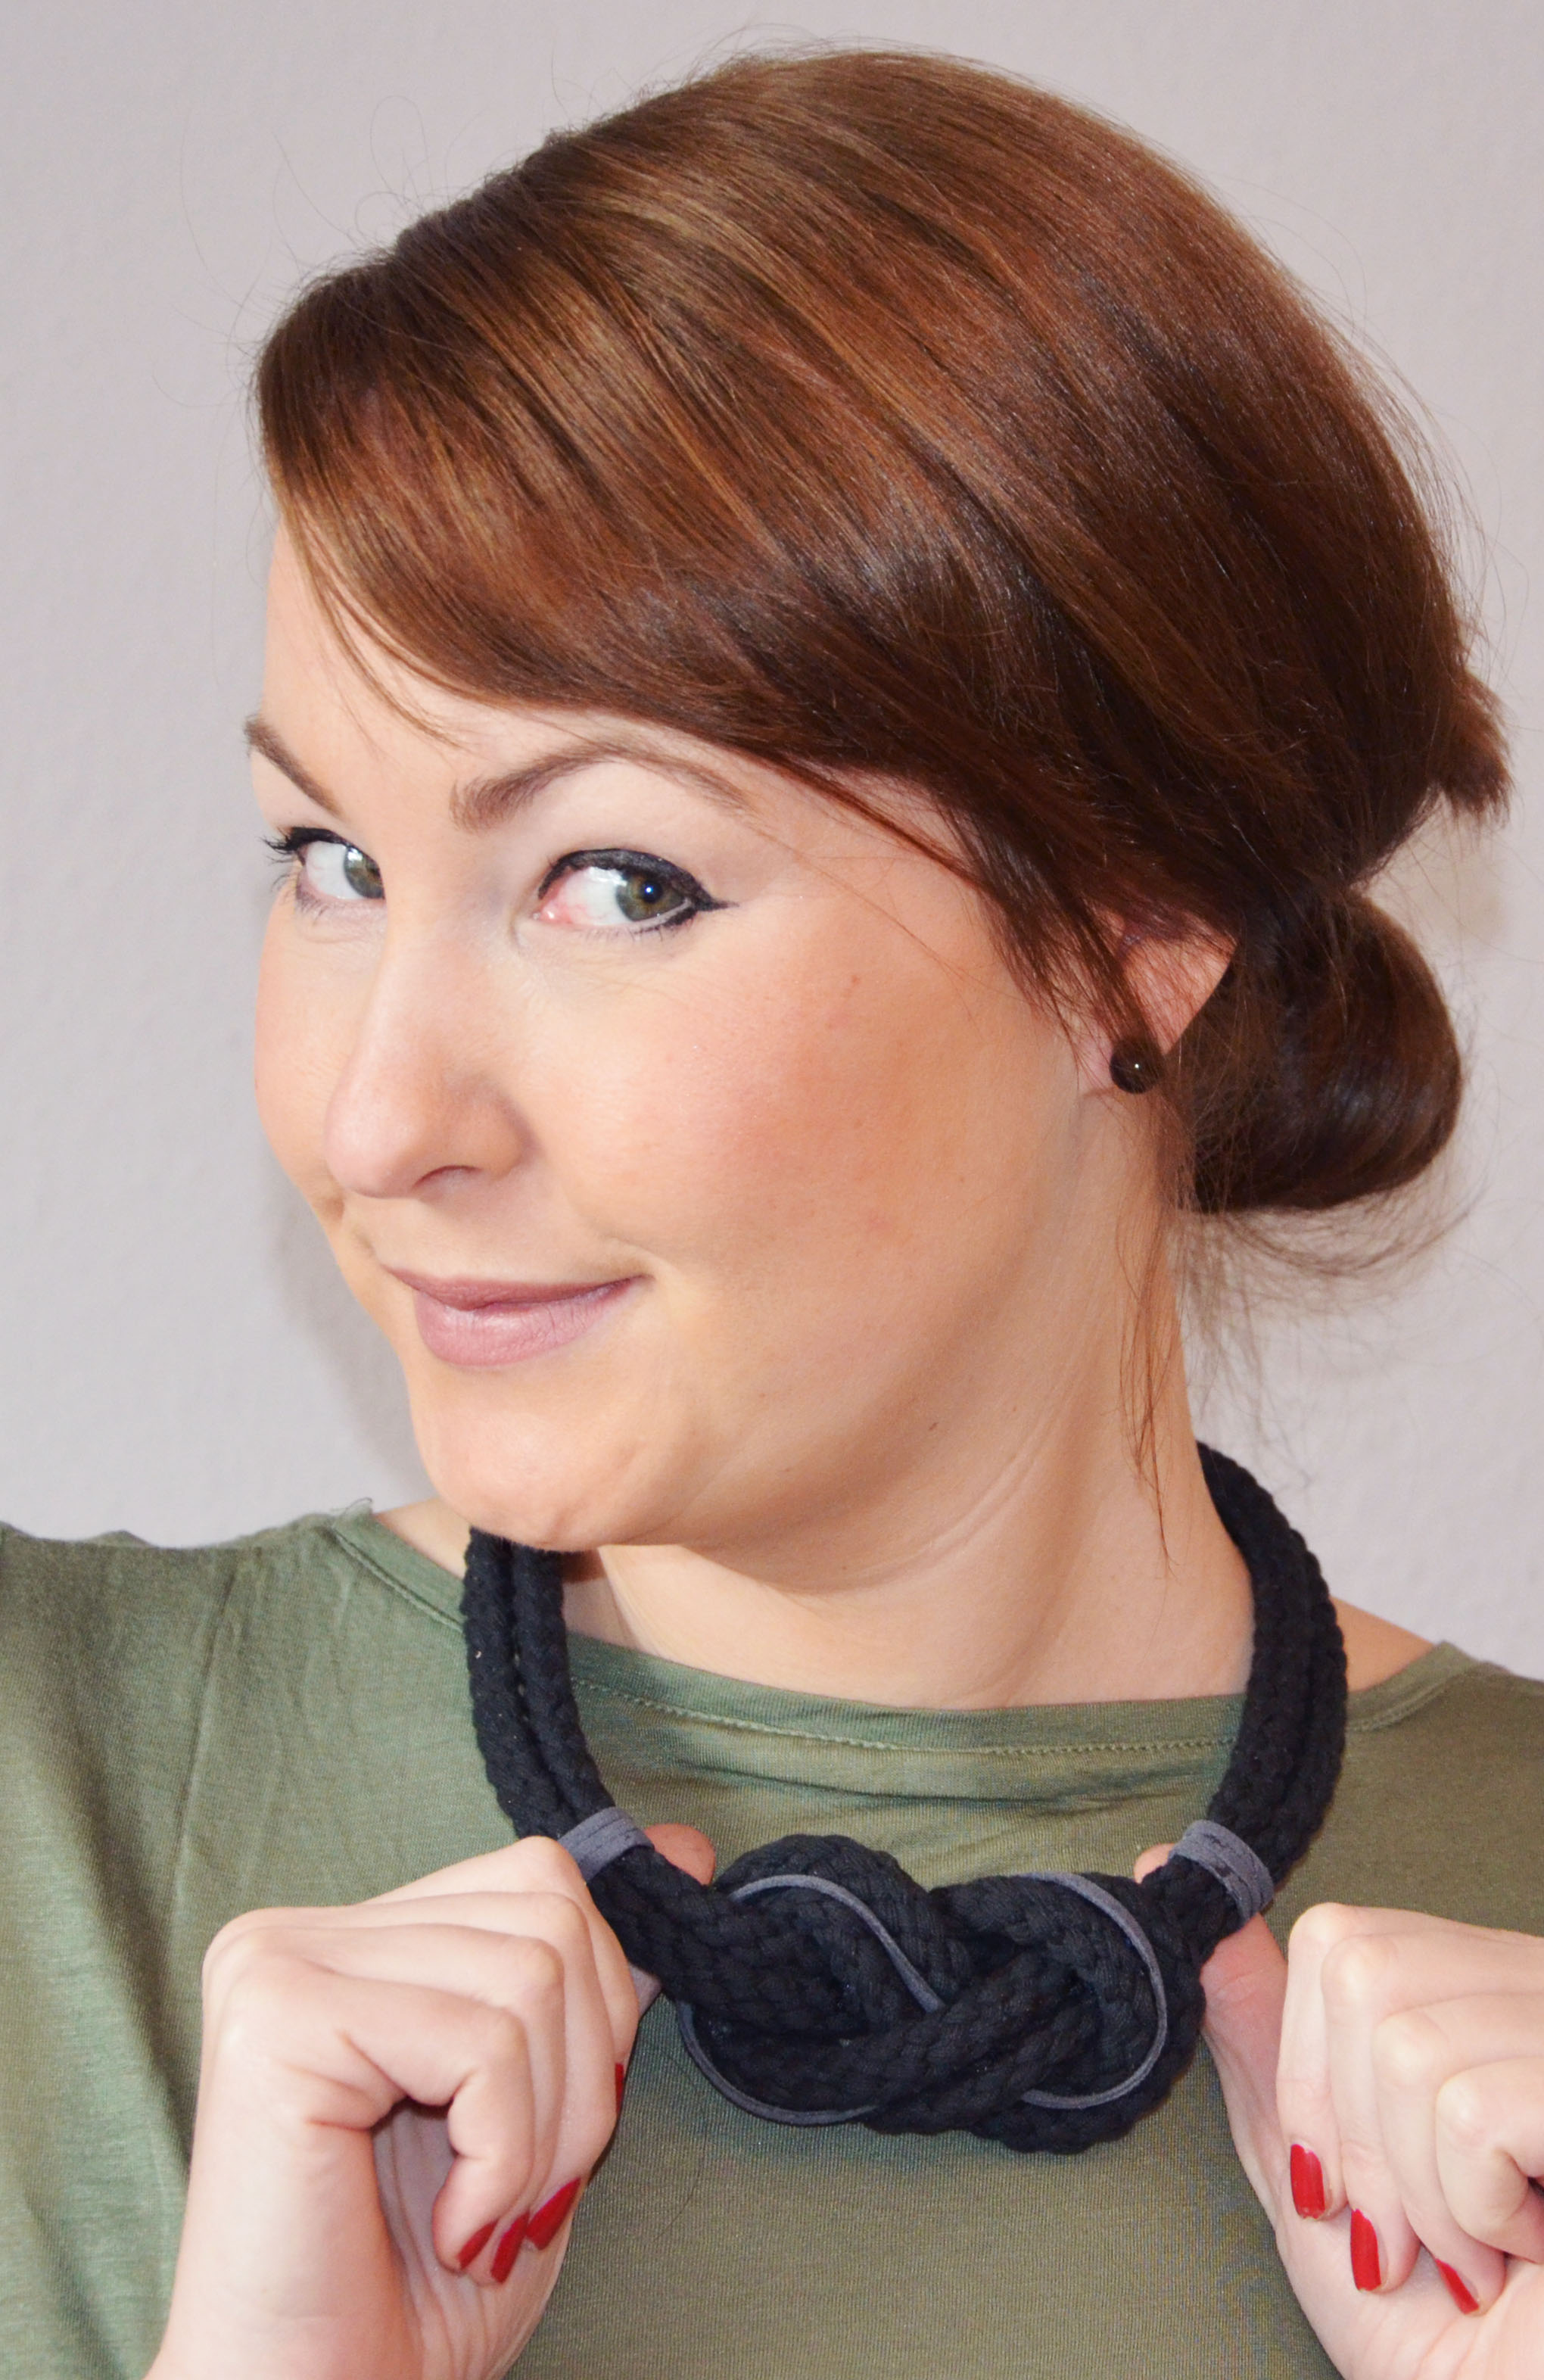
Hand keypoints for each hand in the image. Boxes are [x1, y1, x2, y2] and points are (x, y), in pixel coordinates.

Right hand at [151, 1823, 713, 2379]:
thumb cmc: (420, 2287)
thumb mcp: (542, 2109)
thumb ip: (593, 1980)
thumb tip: (683, 1846)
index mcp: (353, 1940)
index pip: (542, 1881)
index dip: (595, 2011)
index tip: (548, 2138)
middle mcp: (299, 1931)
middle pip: (548, 1915)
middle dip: (581, 2075)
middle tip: (523, 2193)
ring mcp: (277, 1964)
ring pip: (528, 1975)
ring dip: (543, 2132)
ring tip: (487, 2216)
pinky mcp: (277, 2018)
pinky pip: (479, 2041)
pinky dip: (503, 2154)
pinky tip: (454, 2223)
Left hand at [1137, 1845, 1543, 2376]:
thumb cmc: (1436, 2335)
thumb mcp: (1312, 2171)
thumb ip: (1255, 2027)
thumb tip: (1157, 1872)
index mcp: (1476, 1992)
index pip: (1341, 1939)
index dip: (1309, 2071)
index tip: (1341, 2184)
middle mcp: (1537, 1989)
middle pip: (1364, 1974)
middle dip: (1355, 2138)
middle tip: (1407, 2237)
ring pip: (1408, 2045)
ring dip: (1417, 2193)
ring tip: (1476, 2255)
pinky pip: (1470, 2109)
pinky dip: (1471, 2209)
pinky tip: (1526, 2252)